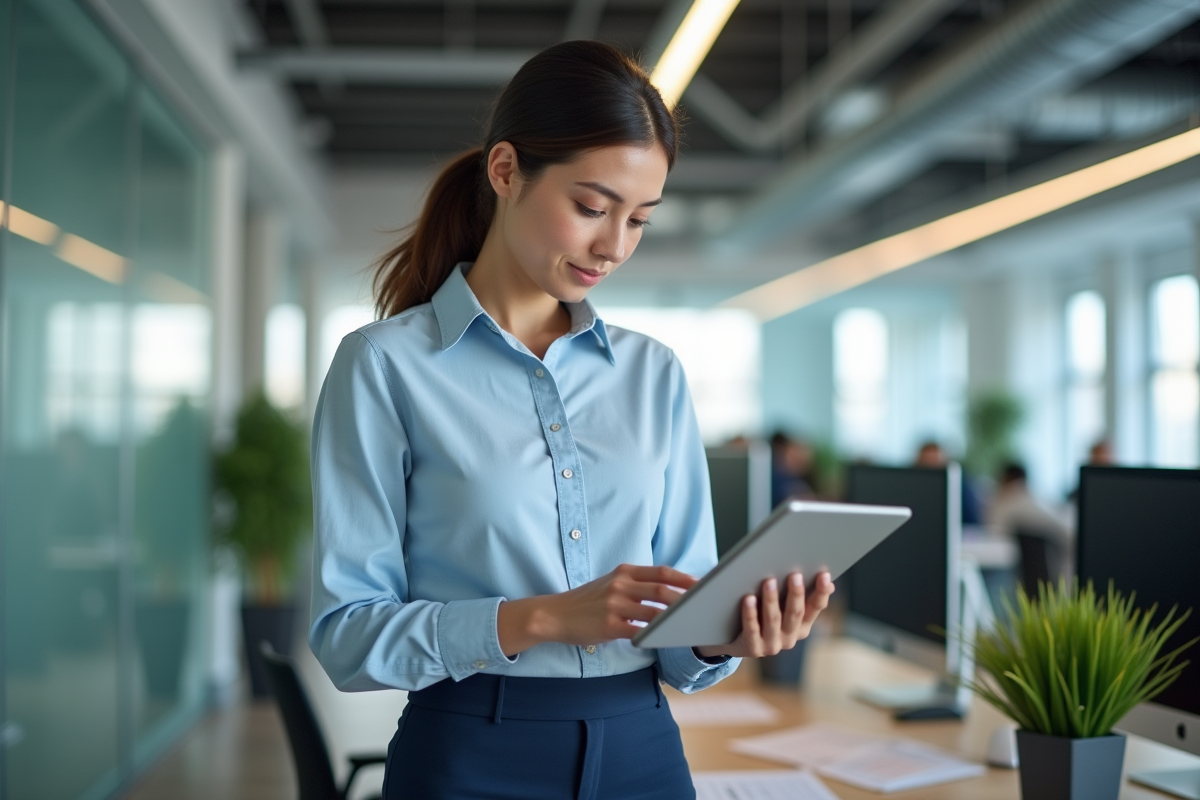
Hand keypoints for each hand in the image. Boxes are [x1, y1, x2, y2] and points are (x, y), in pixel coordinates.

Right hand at [497, 564, 696, 656]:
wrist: (555, 614)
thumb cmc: (588, 601)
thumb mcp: (610, 582)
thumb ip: (636, 584)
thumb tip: (668, 591)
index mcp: (624, 572)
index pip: (661, 572)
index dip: (684, 578)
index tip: (703, 584)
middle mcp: (621, 585)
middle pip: (662, 590)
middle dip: (687, 598)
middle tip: (706, 604)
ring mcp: (615, 605)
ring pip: (655, 611)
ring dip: (676, 618)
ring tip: (694, 623)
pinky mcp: (610, 625)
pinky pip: (640, 631)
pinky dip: (656, 634)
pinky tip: (669, 638)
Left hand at [695, 571, 833, 659]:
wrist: (736, 641)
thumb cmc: (764, 616)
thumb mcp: (784, 608)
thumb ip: (801, 595)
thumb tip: (828, 582)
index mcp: (802, 626)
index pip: (815, 608)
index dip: (821, 592)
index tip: (825, 575)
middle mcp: (790, 638)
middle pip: (795, 613)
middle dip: (796, 594)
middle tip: (795, 575)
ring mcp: (772, 645)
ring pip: (773, 620)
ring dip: (772, 601)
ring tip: (769, 581)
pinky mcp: (753, 648)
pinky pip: (752, 629)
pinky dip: (750, 614)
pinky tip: (748, 599)